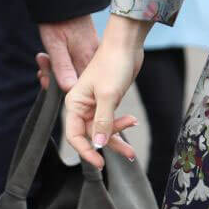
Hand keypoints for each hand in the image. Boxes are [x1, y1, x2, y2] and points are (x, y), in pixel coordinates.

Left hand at [37, 16, 100, 92]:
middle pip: (76, 80)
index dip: (60, 88)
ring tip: (43, 59)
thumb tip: (69, 89)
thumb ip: (62, 67)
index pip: (78, 85)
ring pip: (75, 71)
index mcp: (87, 58)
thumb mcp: (55, 44)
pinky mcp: (89, 46)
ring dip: (56, 70)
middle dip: (55, 79)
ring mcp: (92, 51)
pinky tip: (52, 56)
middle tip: (41, 70)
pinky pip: (77, 61)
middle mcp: (93, 57)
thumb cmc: (57, 19)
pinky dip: (63, 62)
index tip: (45, 80)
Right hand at [63, 22, 146, 167]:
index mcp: (74, 103)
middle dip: (109, 143)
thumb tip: (98, 145)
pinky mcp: (108, 102)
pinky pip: (111, 121)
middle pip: (91, 135)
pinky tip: (133, 123)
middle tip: (128, 154)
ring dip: (118, 138)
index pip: (74, 135)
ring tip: (133, 149)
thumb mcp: (108, 95)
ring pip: (103, 130)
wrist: (126, 45)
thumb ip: (102, 122)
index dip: (86, 151)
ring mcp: (95, 105)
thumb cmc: (113, 64)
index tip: (99, 163)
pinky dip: (121, 126)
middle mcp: (82, 106)